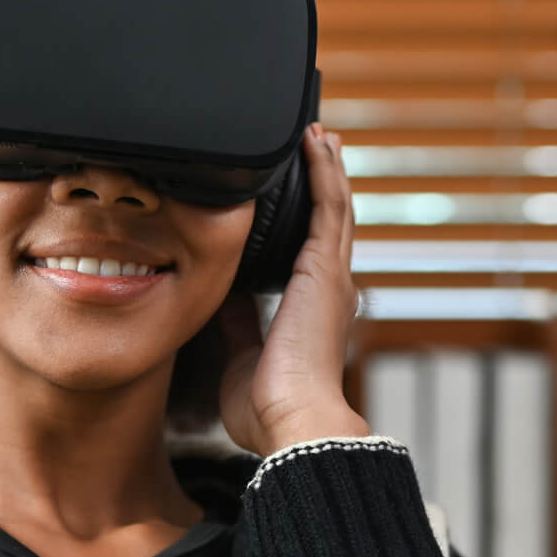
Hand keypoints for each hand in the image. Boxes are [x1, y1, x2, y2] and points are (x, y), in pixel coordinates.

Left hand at [216, 123, 371, 456]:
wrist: (293, 422)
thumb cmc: (269, 409)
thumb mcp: (240, 356)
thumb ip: (236, 323)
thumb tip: (221, 296)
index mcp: (312, 312)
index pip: (312, 253)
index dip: (308, 221)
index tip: (295, 194)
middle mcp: (329, 289)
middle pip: (331, 221)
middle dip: (324, 183)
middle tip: (318, 147)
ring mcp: (332, 277)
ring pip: (335, 206)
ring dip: (327, 167)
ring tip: (319, 135)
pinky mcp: (325, 269)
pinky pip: (329, 206)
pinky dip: (324, 172)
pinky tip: (316, 144)